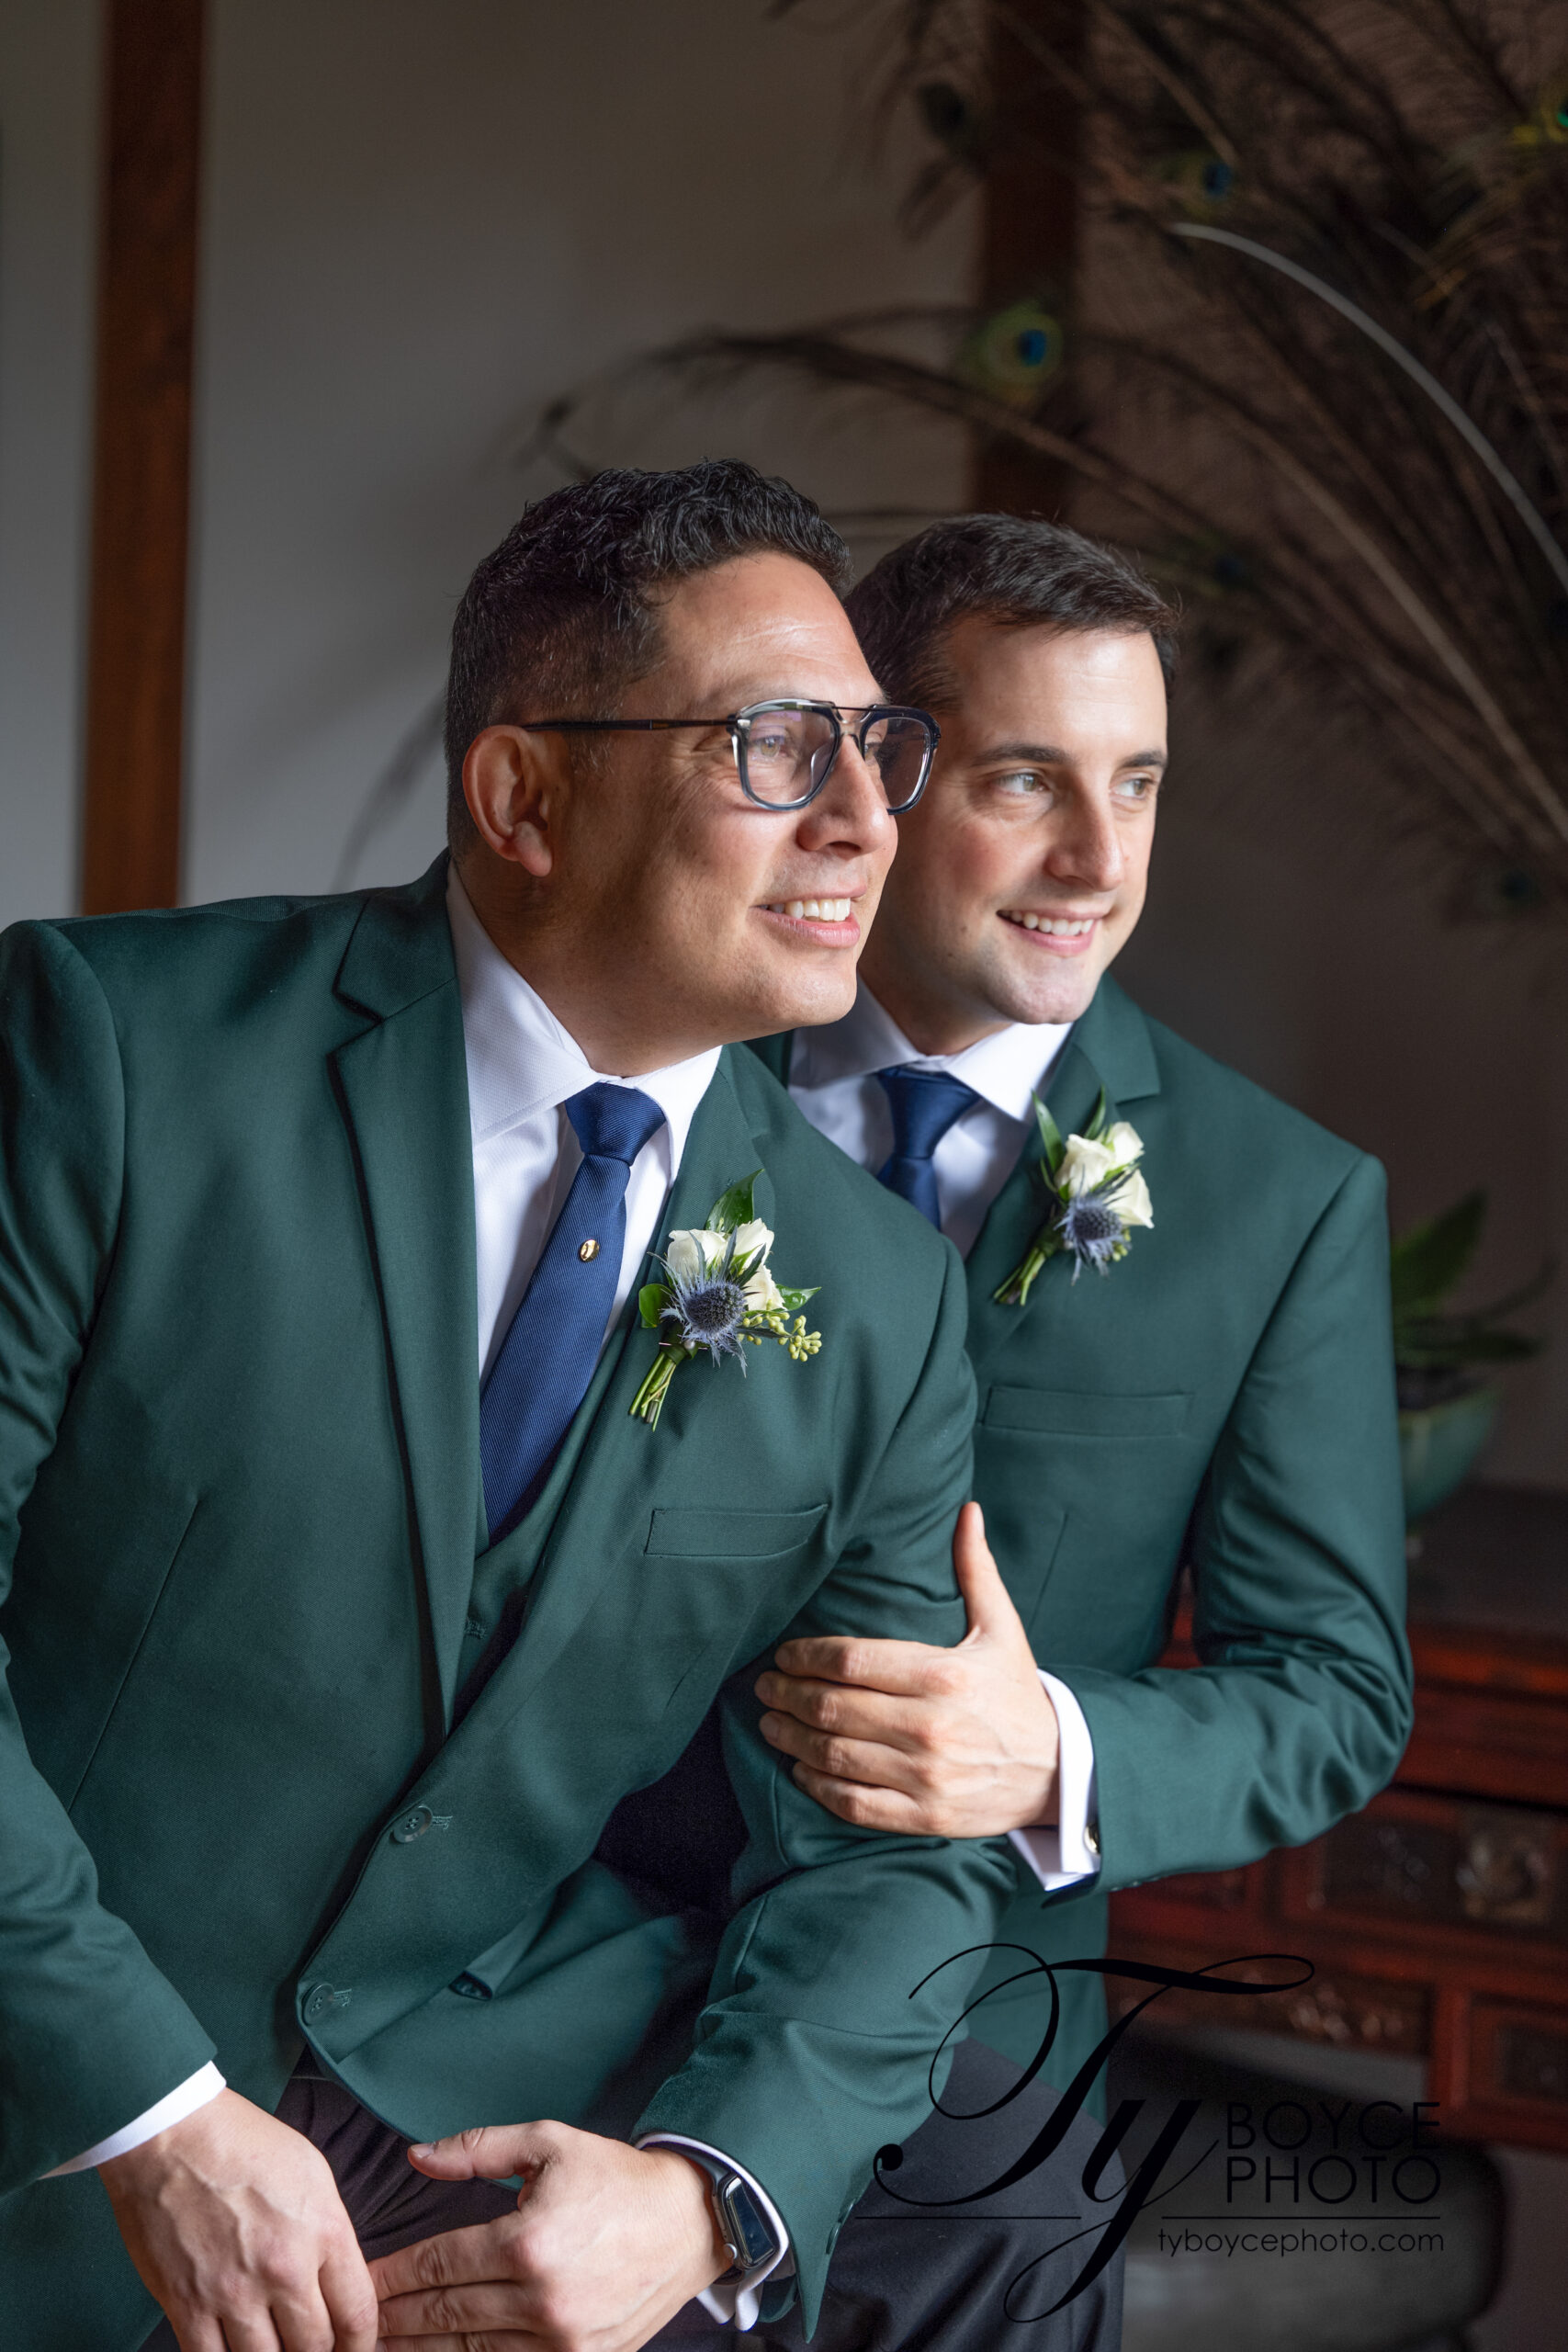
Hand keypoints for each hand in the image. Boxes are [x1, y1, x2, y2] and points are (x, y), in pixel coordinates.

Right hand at [99, 2086, 376, 2351]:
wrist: (170, 2134)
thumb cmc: (241, 2142)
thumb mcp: (312, 2174)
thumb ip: (328, 2235)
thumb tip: (331, 2285)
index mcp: (323, 2230)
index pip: (358, 2314)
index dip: (361, 2346)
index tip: (354, 2350)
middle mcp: (283, 2268)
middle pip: (314, 2349)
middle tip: (311, 2350)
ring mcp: (233, 2291)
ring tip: (273, 2349)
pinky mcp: (186, 2305)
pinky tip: (232, 2351)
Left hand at [370, 2123, 727, 2350]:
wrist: (690, 2221)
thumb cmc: (617, 2178)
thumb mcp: (550, 2142)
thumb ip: (478, 2150)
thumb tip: (417, 2157)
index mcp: (528, 2240)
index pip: (438, 2263)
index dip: (392, 2276)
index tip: (360, 2281)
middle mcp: (541, 2299)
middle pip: (444, 2315)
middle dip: (395, 2319)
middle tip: (356, 2322)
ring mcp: (562, 2341)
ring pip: (469, 2351)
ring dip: (421, 2350)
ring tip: (384, 2347)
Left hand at [755, 1500, 1059, 1836]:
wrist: (1060, 1772)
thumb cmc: (1018, 1693)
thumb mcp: (1002, 1628)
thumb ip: (975, 1570)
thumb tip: (967, 1511)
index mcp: (944, 1674)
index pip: (851, 1660)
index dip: (805, 1656)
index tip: (784, 1655)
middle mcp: (931, 1725)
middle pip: (833, 1706)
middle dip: (787, 1695)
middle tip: (764, 1687)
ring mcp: (926, 1775)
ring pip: (835, 1754)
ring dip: (791, 1737)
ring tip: (770, 1723)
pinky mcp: (925, 1816)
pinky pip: (854, 1802)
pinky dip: (818, 1786)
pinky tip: (800, 1768)